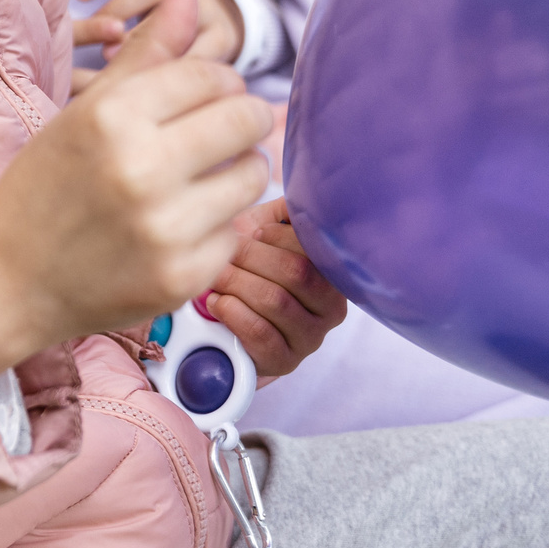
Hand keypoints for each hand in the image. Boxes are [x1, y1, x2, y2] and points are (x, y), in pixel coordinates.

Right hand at [0, 0, 273, 375]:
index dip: (211, 83)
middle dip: (237, 120)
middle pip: (245, 118)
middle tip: (211, 135)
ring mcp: (166, 228)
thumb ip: (144, 54)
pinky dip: (213, 226)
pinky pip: (235, 230)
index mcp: (112, 118)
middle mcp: (142, 170)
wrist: (7, 281)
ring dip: (233, 172)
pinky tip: (175, 228)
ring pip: (253, 174)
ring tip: (194, 181)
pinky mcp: (184, 276)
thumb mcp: (84, 113)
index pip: (212, 74)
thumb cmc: (45, 187)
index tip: (194, 99)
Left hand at [69, 0, 242, 90]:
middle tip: (95, 28)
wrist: (218, 18)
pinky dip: (171, 65)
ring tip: (108, 54)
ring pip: (180, 19)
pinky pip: (199, 52)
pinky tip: (144, 76)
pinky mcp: (221, 38)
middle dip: (121, 6)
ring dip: (144, 37)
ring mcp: (206, 9)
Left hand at [202, 198, 345, 378]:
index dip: (274, 236)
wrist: (229, 321)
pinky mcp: (285, 361)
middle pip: (296, 273)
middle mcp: (332, 305)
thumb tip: (294, 186)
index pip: (313, 248)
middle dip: (251, 258)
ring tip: (216, 276)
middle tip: (223, 252)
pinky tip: (217, 302)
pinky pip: (262, 336)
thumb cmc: (249, 268)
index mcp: (332, 270)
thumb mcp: (264, 233)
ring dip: (237, 283)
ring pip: (277, 302)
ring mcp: (311, 337)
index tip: (248, 230)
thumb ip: (281, 212)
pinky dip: (233, 313)